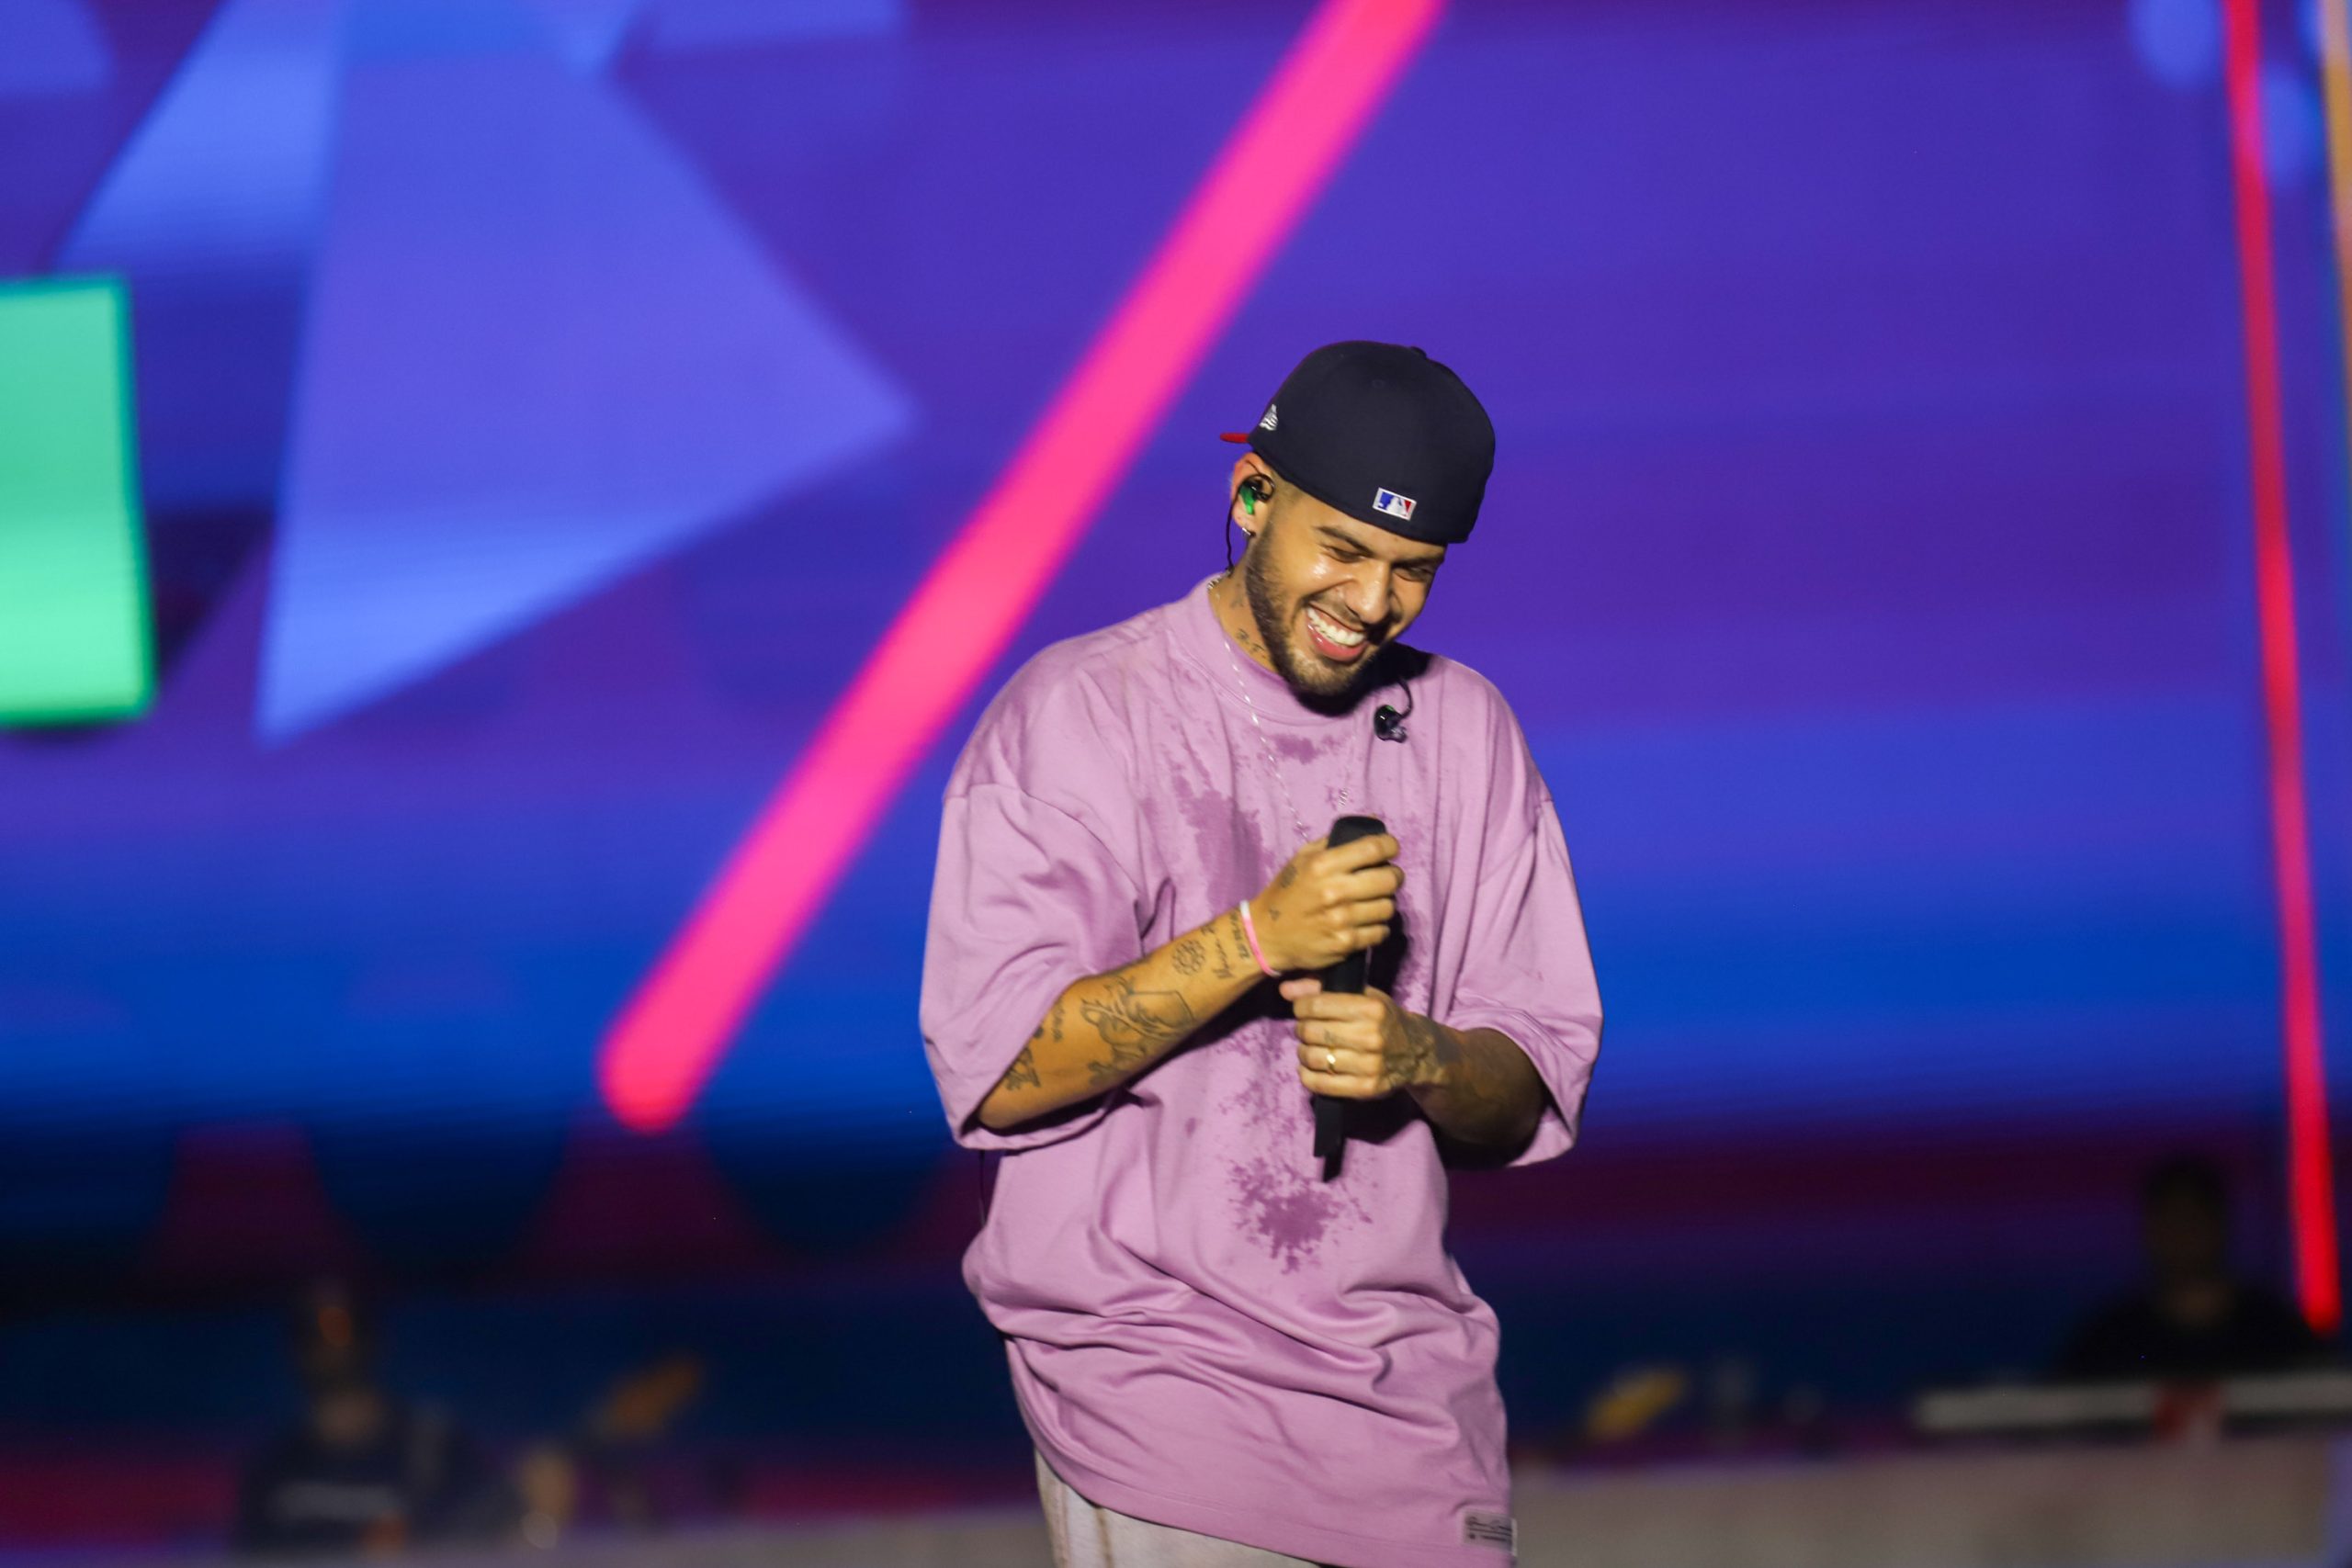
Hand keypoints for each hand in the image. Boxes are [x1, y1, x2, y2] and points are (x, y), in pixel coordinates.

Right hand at [1249, 833, 1402, 973]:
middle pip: (1389, 879)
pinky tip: (1365, 923)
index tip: (1390, 848)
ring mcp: (1341, 920)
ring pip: (1388, 907)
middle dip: (1393, 876)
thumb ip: (1336, 840)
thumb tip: (1372, 820)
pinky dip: (1377, 927)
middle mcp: (1334, 892)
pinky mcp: (1345, 944)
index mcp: (1323, 865)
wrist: (1267, 935)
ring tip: (1372, 902)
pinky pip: (1380, 932)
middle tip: (1386, 878)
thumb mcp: (1303, 858)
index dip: (1390, 846)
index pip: (1373, 849)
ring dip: (1384, 903)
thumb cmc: (1287, 892)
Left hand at [1281, 980, 1441, 1099]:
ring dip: (1303, 1053)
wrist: (1418, 1053)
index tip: (1302, 1010)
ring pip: (1314, 1058)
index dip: (1301, 1007)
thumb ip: (1322, 988)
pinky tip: (1309, 1068)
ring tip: (1310, 1048)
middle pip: (1312, 1032)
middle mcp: (1372, 1036)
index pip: (1317, 1006)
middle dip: (1302, 1029)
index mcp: (1372, 1008)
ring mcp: (1370, 1065)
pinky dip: (1307, 1076)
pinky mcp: (1367, 1088)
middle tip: (1307, 1030)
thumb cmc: (1383, 1019)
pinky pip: (1321, 1084)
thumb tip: (1285, 990)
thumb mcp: (1362, 996)